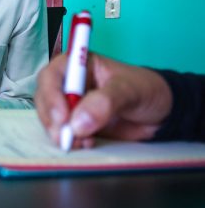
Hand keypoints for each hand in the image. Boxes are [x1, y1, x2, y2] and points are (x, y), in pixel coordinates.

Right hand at [35, 53, 172, 148]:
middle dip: (51, 118)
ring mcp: (71, 103)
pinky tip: (85, 143)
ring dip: (59, 131)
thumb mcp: (129, 90)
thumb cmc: (146, 90)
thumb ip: (105, 102)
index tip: (62, 118)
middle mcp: (69, 82)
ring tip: (80, 142)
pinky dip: (69, 140)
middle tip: (65, 137)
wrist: (162, 112)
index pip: (53, 75)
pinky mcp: (76, 122)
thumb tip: (78, 123)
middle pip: (45, 97)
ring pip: (49, 116)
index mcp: (78, 64)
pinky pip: (62, 130)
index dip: (51, 95)